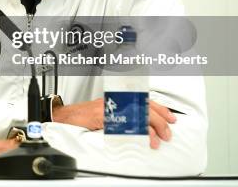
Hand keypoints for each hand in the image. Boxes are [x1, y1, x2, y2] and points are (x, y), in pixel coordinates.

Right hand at [52, 98, 176, 148]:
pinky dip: (135, 131)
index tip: (171, 119)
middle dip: (159, 122)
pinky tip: (142, 138)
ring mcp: (110, 107)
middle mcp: (116, 100)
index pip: (145, 100)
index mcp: (119, 97)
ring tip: (157, 140)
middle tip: (167, 133)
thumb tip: (143, 125)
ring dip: (150, 128)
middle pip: (144, 107)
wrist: (66, 116)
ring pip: (137, 115)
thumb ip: (123, 114)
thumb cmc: (85, 115)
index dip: (161, 109)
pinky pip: (123, 123)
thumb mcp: (108, 111)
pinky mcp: (103, 117)